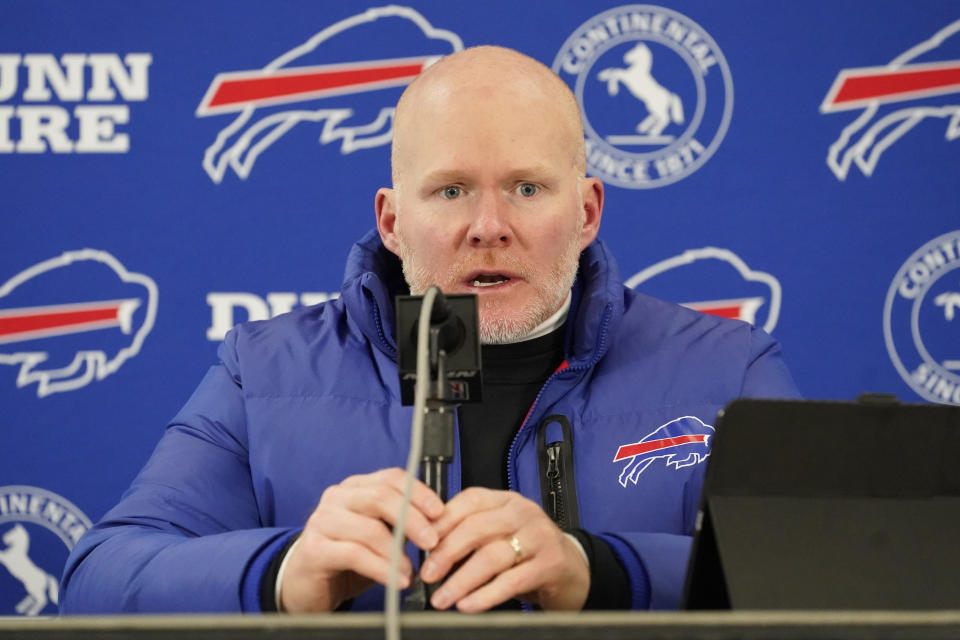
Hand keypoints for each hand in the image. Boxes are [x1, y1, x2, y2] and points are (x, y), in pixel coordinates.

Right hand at [279, 468, 443, 611]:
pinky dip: (381, 569)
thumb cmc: (347, 558)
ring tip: (411, 572)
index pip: (392, 478)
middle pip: (381, 497)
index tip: (439, 513)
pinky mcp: (314, 548)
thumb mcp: (377, 534)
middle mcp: (337, 497)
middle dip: (413, 520)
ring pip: (369, 529)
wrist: (305, 583)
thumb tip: (438, 525)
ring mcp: (322, 520)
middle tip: (432, 542)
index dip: (419, 493)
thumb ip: (400, 523)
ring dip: (397, 553)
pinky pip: (355, 554)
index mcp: (356, 487)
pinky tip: (396, 580)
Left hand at [418, 488, 588, 611]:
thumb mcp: (501, 535)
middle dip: (446, 553)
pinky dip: (485, 595)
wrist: (573, 570)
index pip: (469, 501)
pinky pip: (511, 580)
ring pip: (492, 556)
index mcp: (506, 501)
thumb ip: (471, 536)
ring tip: (443, 597)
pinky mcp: (550, 564)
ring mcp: (538, 537)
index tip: (422, 543)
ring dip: (461, 580)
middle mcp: (523, 513)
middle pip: (476, 528)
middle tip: (428, 574)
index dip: (442, 522)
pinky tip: (468, 605)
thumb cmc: (529, 553)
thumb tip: (430, 550)